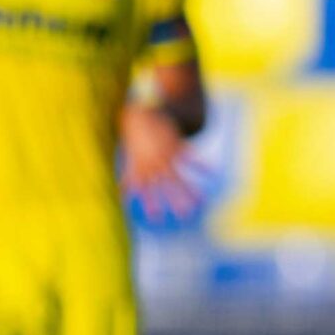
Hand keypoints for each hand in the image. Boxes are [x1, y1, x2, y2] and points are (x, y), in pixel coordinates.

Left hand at [120, 102, 203, 221]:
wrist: (142, 114)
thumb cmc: (136, 140)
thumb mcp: (129, 159)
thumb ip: (127, 178)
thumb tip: (121, 194)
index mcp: (142, 169)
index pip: (145, 190)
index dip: (149, 203)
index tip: (155, 220)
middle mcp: (154, 164)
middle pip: (165, 186)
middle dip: (174, 201)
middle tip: (183, 216)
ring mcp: (165, 156)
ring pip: (179, 176)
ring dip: (190, 188)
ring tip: (201, 201)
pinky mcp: (175, 146)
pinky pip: (190, 157)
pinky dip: (202, 165)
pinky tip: (213, 172)